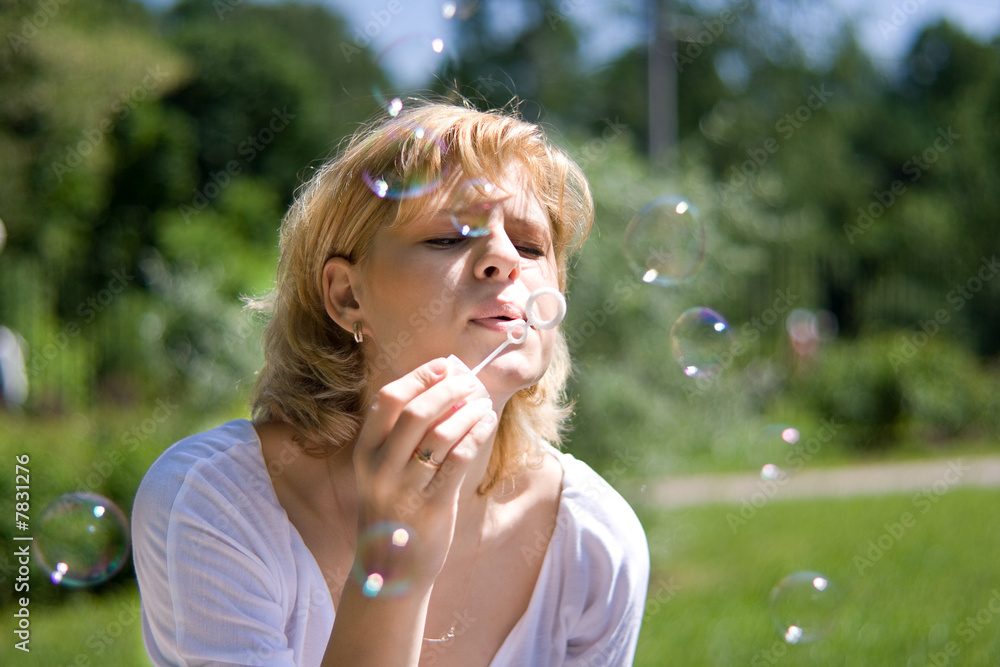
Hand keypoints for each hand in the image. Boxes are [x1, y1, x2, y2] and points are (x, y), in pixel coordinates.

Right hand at [352, 357, 496, 587]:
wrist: (391, 567)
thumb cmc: (394, 508)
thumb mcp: (383, 471)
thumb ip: (403, 435)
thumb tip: (443, 387)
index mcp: (365, 453)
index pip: (389, 400)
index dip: (418, 377)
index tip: (444, 365)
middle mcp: (380, 469)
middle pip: (416, 413)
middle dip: (448, 390)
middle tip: (469, 382)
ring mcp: (405, 489)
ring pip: (440, 434)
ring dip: (467, 411)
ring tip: (482, 402)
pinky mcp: (432, 506)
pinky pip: (458, 460)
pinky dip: (475, 434)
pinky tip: (485, 423)